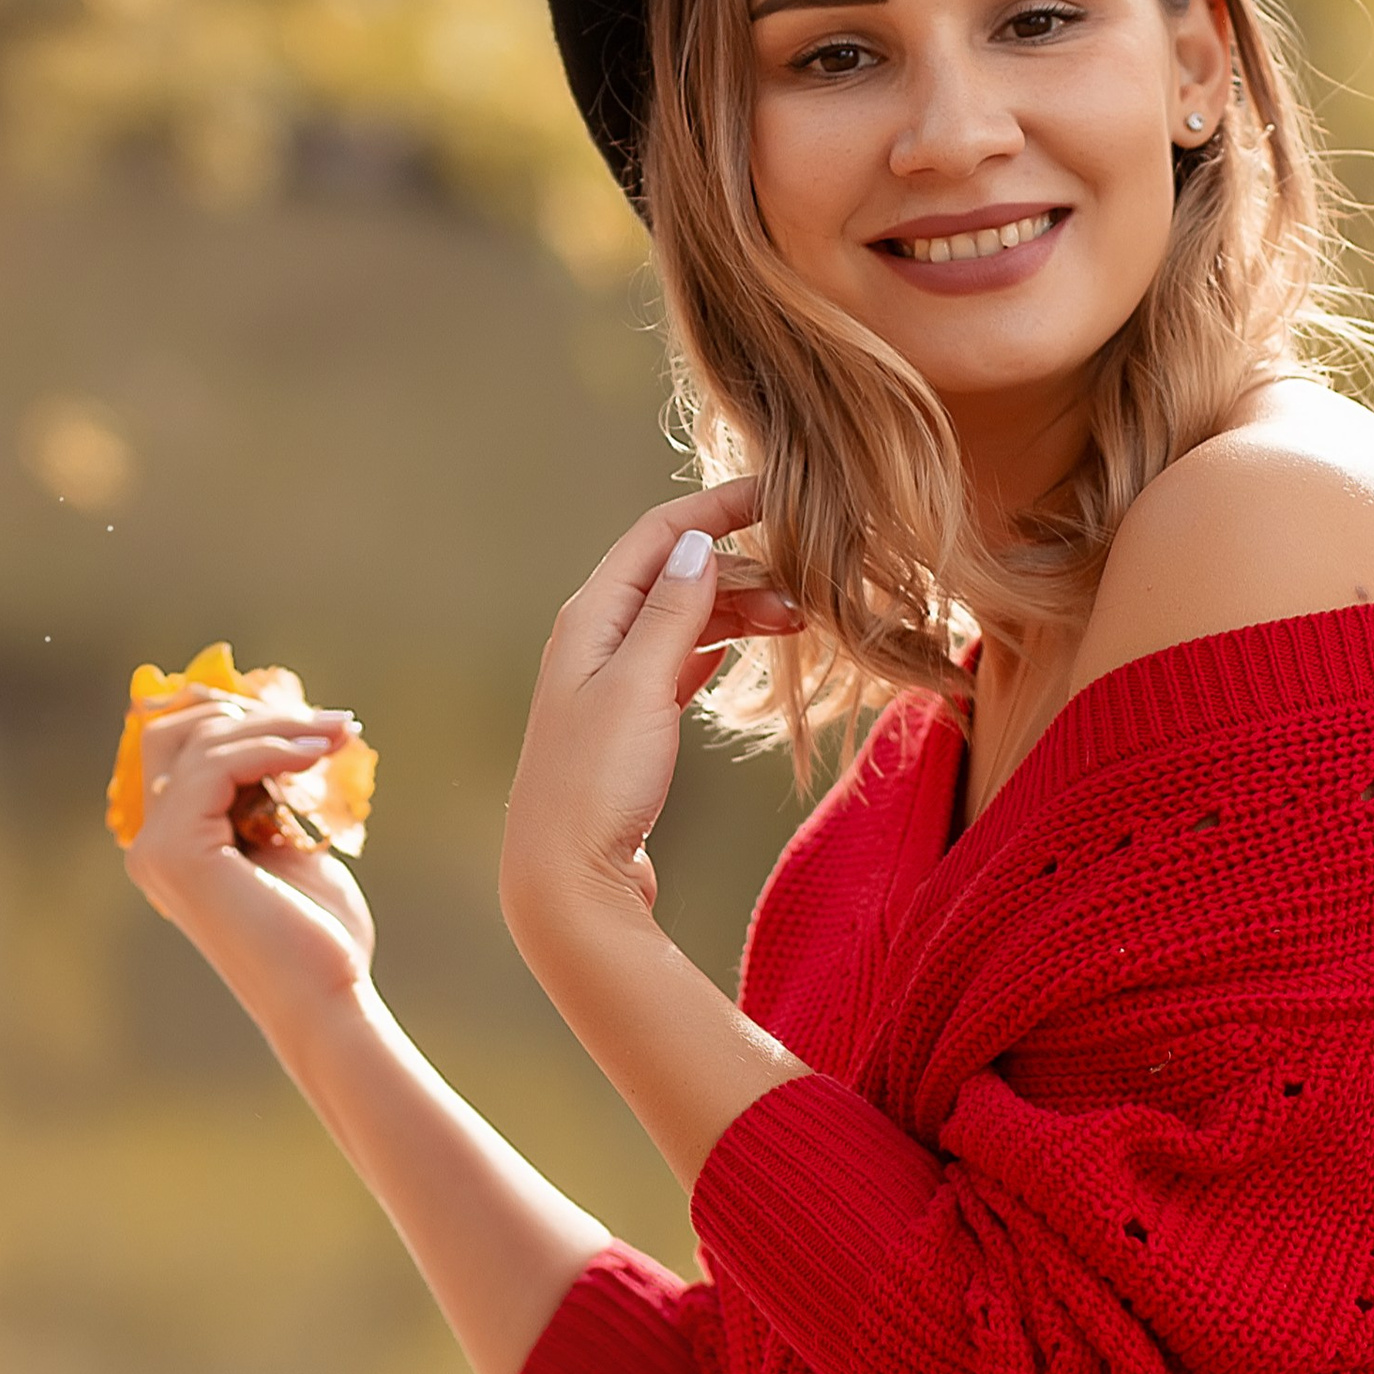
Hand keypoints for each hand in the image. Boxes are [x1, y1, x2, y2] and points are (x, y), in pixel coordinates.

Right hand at [122, 683, 375, 1009]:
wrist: (327, 997)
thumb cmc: (318, 934)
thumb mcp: (291, 842)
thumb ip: (269, 792)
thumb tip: (282, 726)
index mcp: (171, 845)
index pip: (181, 748)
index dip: (239, 716)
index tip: (313, 717)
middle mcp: (149, 846)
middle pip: (178, 733)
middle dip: (256, 712)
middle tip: (330, 722)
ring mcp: (157, 850)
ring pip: (204, 742)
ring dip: (281, 726)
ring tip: (342, 733)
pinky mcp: (178, 852)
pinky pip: (219, 765)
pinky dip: (274, 747)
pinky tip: (321, 754)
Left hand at [499, 482, 796, 976]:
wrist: (565, 880)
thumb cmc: (596, 783)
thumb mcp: (639, 687)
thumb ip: (671, 613)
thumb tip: (698, 543)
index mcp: (591, 617)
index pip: (660, 535)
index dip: (720, 508)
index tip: (779, 493)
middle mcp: (594, 638)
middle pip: (676, 574)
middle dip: (743, 569)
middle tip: (808, 593)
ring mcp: (610, 680)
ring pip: (683, 618)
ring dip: (738, 610)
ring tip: (797, 624)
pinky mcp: (628, 721)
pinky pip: (680, 659)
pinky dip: (719, 646)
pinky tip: (749, 647)